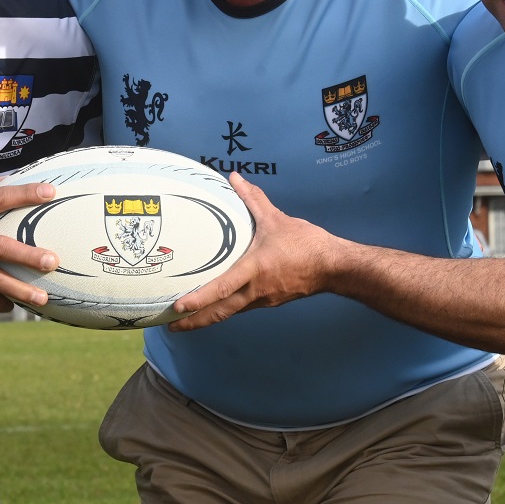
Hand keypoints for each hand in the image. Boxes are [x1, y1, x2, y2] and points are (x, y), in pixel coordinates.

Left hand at [169, 174, 343, 330]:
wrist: (333, 267)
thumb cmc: (305, 244)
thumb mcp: (276, 219)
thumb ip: (252, 199)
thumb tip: (234, 178)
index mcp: (254, 270)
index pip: (221, 288)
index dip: (199, 299)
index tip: (178, 307)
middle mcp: (255, 290)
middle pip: (220, 312)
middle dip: (194, 321)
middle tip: (171, 326)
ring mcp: (262, 299)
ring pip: (230, 312)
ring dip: (207, 318)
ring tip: (186, 321)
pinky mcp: (269, 302)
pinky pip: (242, 307)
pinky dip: (225, 309)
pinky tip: (217, 305)